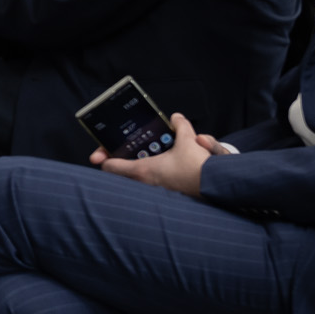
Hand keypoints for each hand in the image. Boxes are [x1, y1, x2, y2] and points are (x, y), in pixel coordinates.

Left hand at [88, 113, 217, 195]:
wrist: (214, 188)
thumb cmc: (197, 169)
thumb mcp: (188, 141)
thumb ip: (180, 126)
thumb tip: (176, 117)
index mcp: (143, 170)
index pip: (110, 167)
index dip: (103, 158)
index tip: (100, 154)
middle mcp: (144, 184)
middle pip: (119, 174)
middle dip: (116, 163)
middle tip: (116, 153)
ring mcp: (153, 192)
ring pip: (132, 181)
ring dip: (131, 170)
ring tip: (136, 158)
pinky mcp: (164, 196)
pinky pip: (147, 185)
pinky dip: (147, 176)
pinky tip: (156, 167)